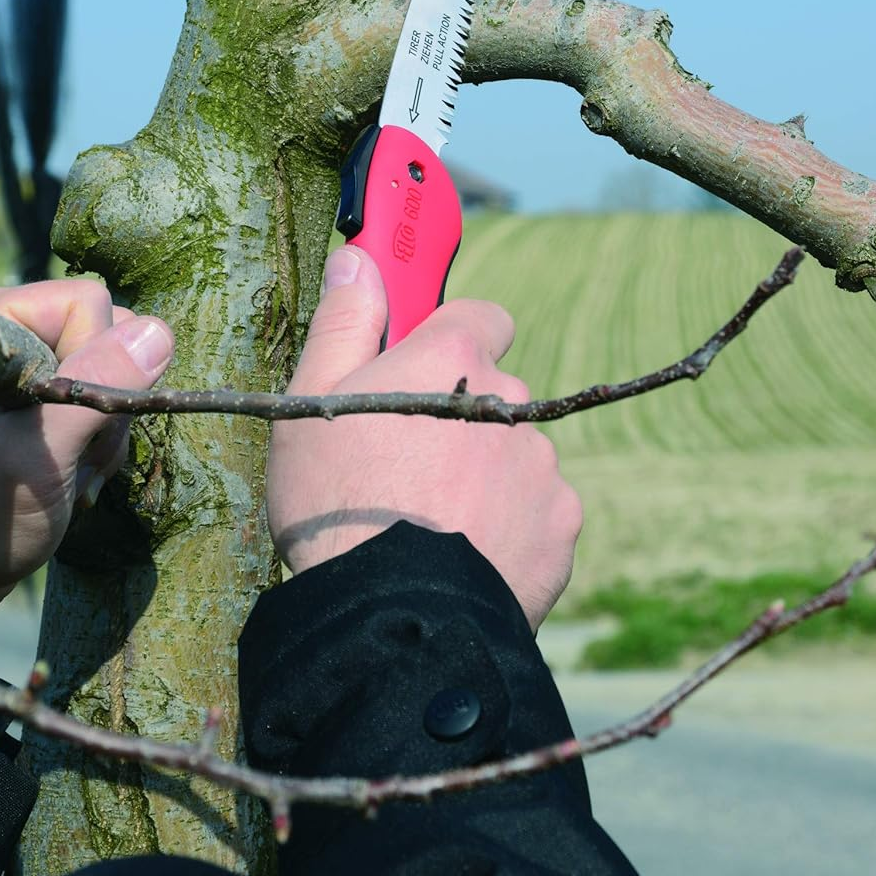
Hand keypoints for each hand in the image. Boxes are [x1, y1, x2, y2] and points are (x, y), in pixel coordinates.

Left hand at [0, 280, 173, 655]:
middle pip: (99, 328)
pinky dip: (96, 437)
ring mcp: (9, 363)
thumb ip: (95, 388)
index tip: (70, 430)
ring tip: (75, 476)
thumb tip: (160, 331)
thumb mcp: (35, 458)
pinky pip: (94, 388)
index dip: (97, 363)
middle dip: (106, 399)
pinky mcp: (25, 394)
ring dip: (105, 427)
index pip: (81, 303)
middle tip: (80, 461)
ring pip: (107, 361)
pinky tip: (73, 476)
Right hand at [267, 247, 582, 629]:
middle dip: (462, 416)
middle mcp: (511, 400)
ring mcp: (542, 465)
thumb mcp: (314, 401)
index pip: (481, 315)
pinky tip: (461, 556)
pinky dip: (508, 528)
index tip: (421, 367)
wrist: (391, 616)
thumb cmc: (339, 502)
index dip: (451, 338)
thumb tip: (358, 258)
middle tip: (407, 464)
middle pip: (493, 392)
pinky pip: (536, 513)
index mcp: (454, 358)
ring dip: (485, 475)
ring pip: (514, 455)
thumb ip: (345, 320)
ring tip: (427, 523)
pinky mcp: (561, 527)